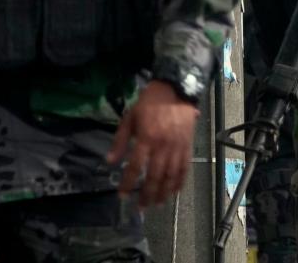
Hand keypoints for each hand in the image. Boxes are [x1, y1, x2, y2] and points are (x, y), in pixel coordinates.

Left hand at [107, 79, 199, 207]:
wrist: (176, 89)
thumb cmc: (149, 103)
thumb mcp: (129, 118)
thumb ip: (120, 141)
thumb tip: (109, 162)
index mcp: (146, 139)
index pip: (134, 167)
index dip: (128, 183)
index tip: (122, 195)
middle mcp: (162, 146)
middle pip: (154, 177)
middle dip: (147, 194)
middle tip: (141, 207)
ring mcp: (177, 147)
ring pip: (171, 176)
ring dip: (163, 193)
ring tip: (157, 204)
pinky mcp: (187, 146)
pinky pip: (184, 168)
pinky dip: (180, 182)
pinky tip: (174, 191)